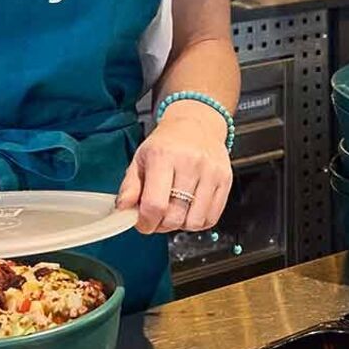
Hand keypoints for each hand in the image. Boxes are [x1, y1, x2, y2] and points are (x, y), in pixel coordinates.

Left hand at [117, 101, 231, 234]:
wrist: (197, 123)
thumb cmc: (167, 143)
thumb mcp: (141, 158)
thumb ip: (129, 186)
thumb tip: (123, 210)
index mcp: (163, 156)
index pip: (154, 204)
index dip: (145, 222)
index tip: (143, 223)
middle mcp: (190, 163)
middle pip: (175, 216)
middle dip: (162, 225)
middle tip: (157, 217)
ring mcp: (211, 172)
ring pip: (194, 221)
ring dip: (181, 224)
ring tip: (176, 211)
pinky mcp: (225, 180)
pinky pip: (211, 217)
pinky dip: (198, 221)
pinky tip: (190, 210)